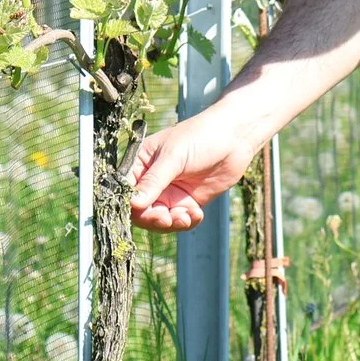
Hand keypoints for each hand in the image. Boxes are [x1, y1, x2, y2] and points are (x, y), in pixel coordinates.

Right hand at [126, 107, 261, 232]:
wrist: (235, 138)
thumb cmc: (200, 137)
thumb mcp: (173, 157)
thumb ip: (154, 181)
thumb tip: (132, 203)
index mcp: (140, 164)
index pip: (125, 190)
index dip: (128, 205)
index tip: (141, 212)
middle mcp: (151, 181)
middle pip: (141, 211)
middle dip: (152, 218)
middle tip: (166, 219)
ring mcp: (169, 193)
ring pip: (160, 220)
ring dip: (171, 223)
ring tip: (186, 216)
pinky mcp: (187, 202)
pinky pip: (180, 221)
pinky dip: (187, 222)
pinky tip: (197, 213)